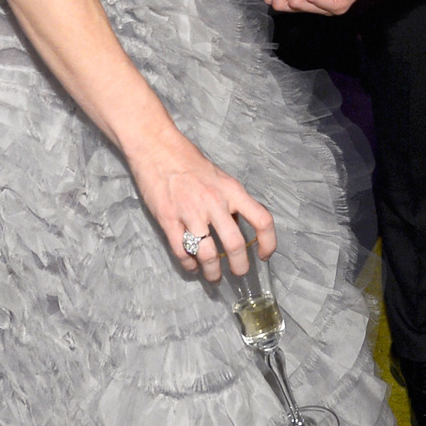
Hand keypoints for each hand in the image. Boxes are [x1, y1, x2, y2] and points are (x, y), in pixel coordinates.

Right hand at [128, 128, 276, 281]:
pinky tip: (192, 266)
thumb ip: (230, 201)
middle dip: (239, 266)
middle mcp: (214, 203)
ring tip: (214, 276)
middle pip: (235, 245)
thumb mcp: (220, 177)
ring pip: (208, 254)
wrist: (157, 148)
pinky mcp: (169, 219)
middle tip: (239, 272)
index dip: (268, 242)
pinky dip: (189, 264)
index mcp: (232, 191)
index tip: (264, 255)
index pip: (262, 220)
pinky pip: (182, 251)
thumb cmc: (188, 161)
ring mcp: (190, 212)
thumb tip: (236, 226)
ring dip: (213, 271)